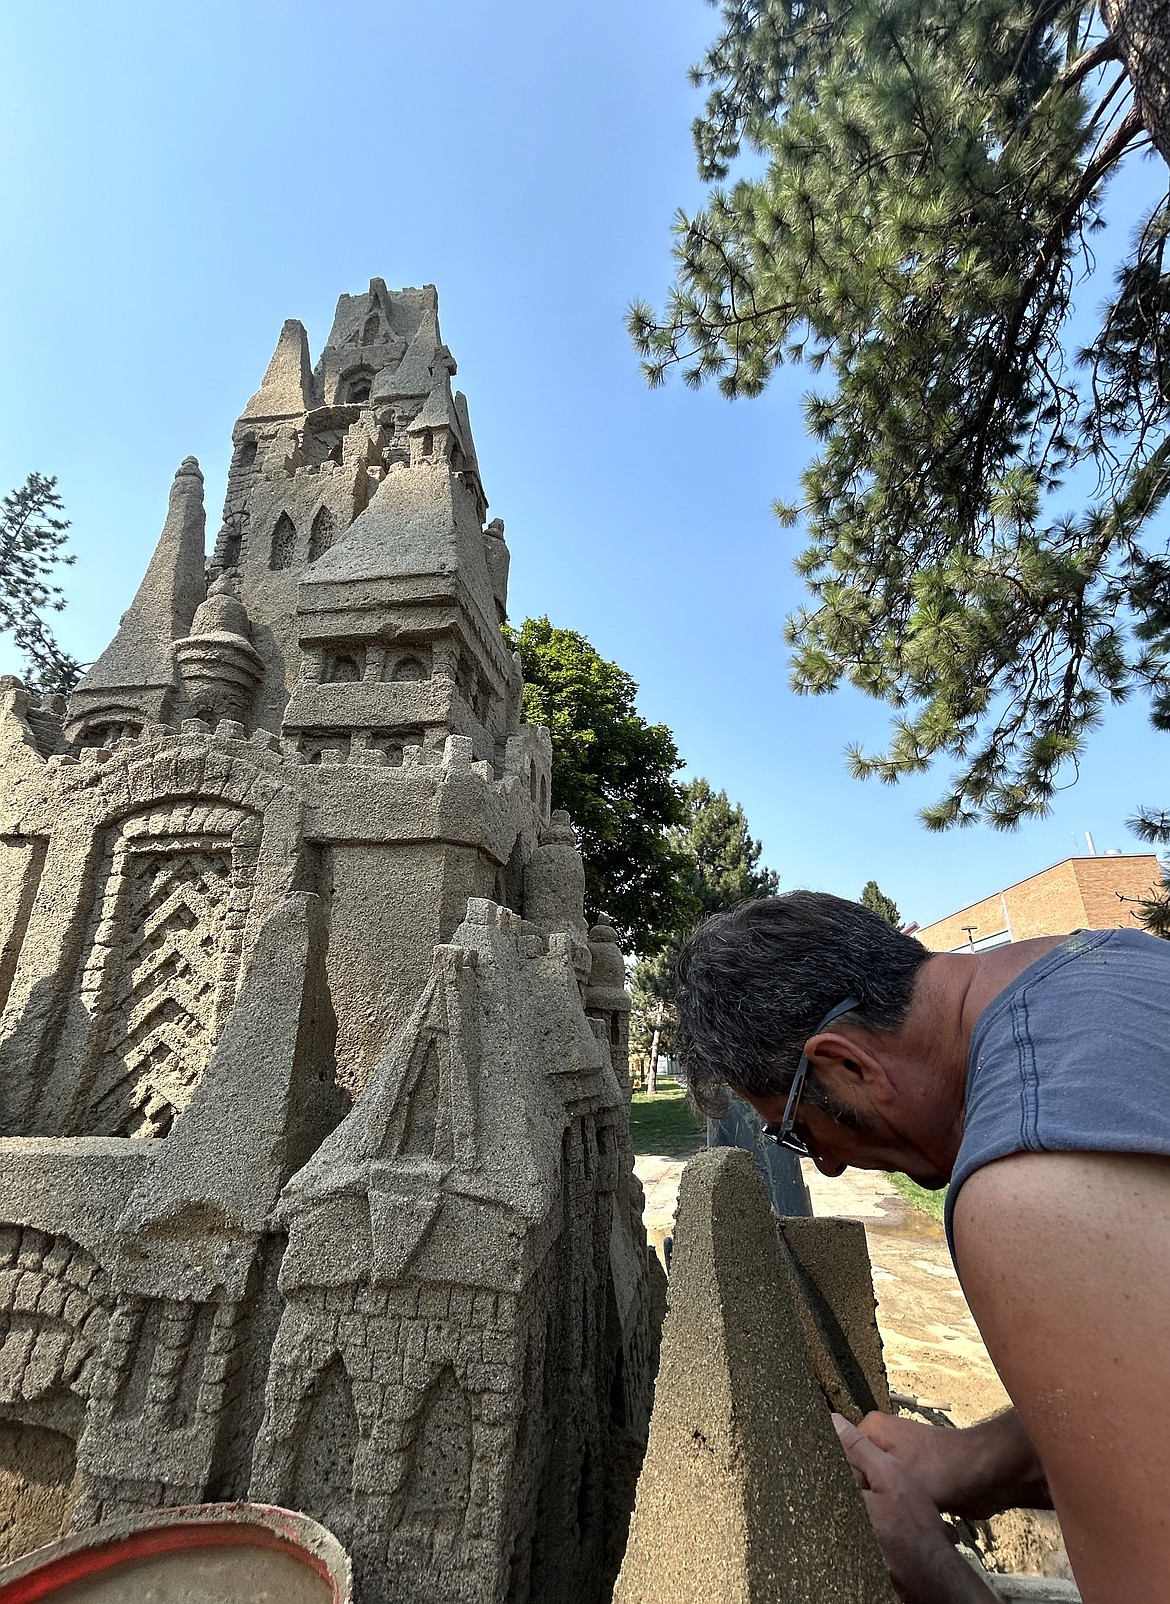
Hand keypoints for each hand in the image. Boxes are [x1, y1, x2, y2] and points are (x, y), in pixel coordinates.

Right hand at [833, 1414, 997, 1603]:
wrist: (989, 1478)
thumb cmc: (946, 1468)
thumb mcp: (894, 1469)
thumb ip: (857, 1461)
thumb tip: (826, 1434)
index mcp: (871, 1429)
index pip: (838, 1456)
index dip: (839, 1484)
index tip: (843, 1505)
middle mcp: (881, 1442)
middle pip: (853, 1476)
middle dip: (860, 1499)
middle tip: (866, 1519)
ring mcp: (896, 1461)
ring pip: (872, 1491)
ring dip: (877, 1510)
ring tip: (883, 1524)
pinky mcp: (911, 1480)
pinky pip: (890, 1498)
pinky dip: (893, 1513)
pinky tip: (894, 1527)